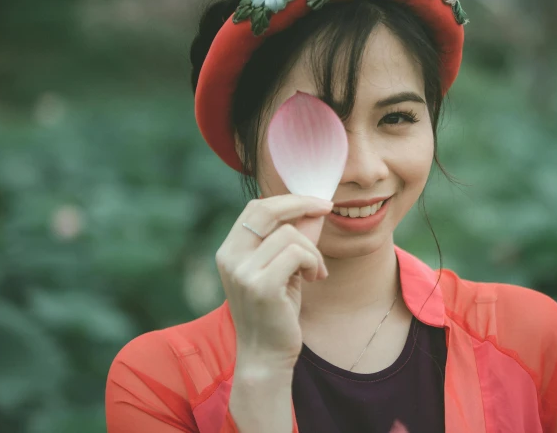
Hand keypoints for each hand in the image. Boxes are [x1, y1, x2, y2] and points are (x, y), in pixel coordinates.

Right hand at [216, 194, 333, 371]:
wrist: (266, 356)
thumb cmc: (277, 311)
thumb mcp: (285, 268)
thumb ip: (295, 238)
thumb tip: (315, 209)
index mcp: (229, 250)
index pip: (256, 207)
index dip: (288, 200)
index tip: (317, 203)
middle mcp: (230, 257)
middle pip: (266, 210)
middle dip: (302, 204)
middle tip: (327, 209)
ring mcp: (242, 272)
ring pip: (289, 234)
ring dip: (312, 250)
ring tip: (316, 271)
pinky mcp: (261, 286)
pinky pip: (296, 254)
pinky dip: (312, 262)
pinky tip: (315, 279)